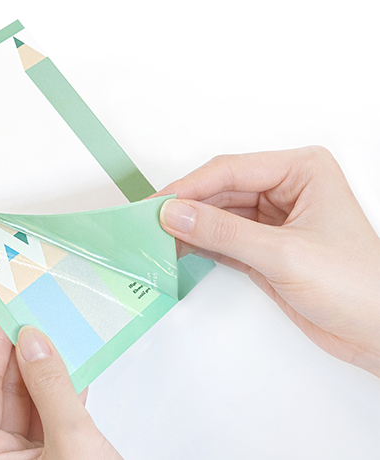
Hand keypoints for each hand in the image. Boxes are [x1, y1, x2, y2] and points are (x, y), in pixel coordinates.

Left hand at [0, 319, 122, 459]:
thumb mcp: (69, 445)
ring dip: (46, 363)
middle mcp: (0, 457)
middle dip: (22, 348)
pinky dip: (65, 383)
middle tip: (32, 310)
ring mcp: (29, 455)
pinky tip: (74, 358)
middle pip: (5, 387)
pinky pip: (54, 408)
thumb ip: (52, 390)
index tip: (5, 310)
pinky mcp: (56, 452)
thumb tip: (36, 345)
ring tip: (54, 326)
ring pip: (32, 395)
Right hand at [154, 146, 379, 376]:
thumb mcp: (284, 254)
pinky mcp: (263, 248)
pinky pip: (221, 238)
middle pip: (219, 190)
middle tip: (147, 221)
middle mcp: (286, 188)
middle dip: (185, 207)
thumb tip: (177, 215)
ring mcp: (272, 219)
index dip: (189, 188)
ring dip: (188, 227)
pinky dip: (199, 245)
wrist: (377, 333)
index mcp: (301, 171)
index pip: (231, 170)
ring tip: (155, 236)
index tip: (157, 205)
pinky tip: (177, 248)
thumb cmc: (359, 287)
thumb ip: (225, 233)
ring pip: (217, 214)